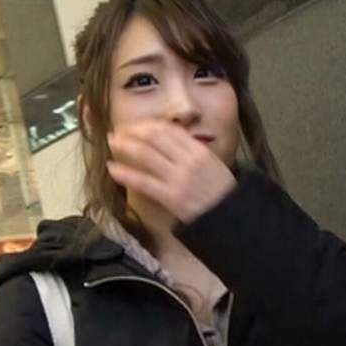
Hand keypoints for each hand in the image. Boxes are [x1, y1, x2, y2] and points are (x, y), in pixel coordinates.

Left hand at [108, 121, 237, 225]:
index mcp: (200, 150)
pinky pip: (144, 182)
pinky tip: (113, 169)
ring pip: (146, 155)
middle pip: (154, 137)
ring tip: (112, 142)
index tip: (136, 126)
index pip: (168, 129)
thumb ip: (193, 154)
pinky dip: (126, 174)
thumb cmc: (224, 195)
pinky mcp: (172, 197)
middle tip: (118, 130)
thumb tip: (169, 145)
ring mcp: (180, 178)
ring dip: (125, 146)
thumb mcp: (214, 166)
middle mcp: (189, 160)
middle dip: (132, 131)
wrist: (234, 220)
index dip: (147, 125)